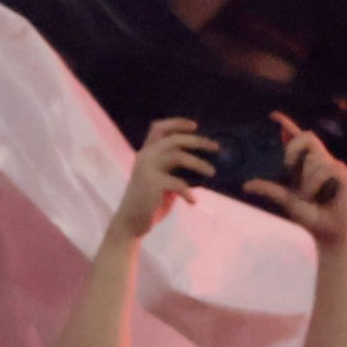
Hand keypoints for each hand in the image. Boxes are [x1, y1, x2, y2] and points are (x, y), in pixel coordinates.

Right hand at [106, 119, 211, 247]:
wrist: (130, 223)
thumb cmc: (150, 202)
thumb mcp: (162, 181)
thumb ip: (174, 170)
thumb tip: (203, 166)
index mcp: (146, 153)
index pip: (159, 128)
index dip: (177, 124)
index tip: (195, 126)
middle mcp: (145, 157)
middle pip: (174, 139)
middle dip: (197, 141)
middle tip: (216, 147)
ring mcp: (147, 169)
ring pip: (178, 156)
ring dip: (199, 163)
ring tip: (212, 172)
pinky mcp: (152, 184)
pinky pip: (178, 183)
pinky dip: (188, 192)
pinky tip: (192, 201)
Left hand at [250, 118, 346, 247]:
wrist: (328, 232)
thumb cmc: (309, 215)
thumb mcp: (286, 200)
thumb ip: (270, 189)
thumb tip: (247, 185)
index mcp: (306, 163)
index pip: (298, 138)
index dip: (287, 124)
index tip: (273, 116)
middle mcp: (321, 160)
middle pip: (307, 136)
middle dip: (292, 148)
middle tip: (286, 166)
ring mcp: (335, 165)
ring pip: (315, 157)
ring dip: (306, 179)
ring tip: (310, 195)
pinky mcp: (345, 174)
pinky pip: (326, 169)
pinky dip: (317, 183)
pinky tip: (321, 195)